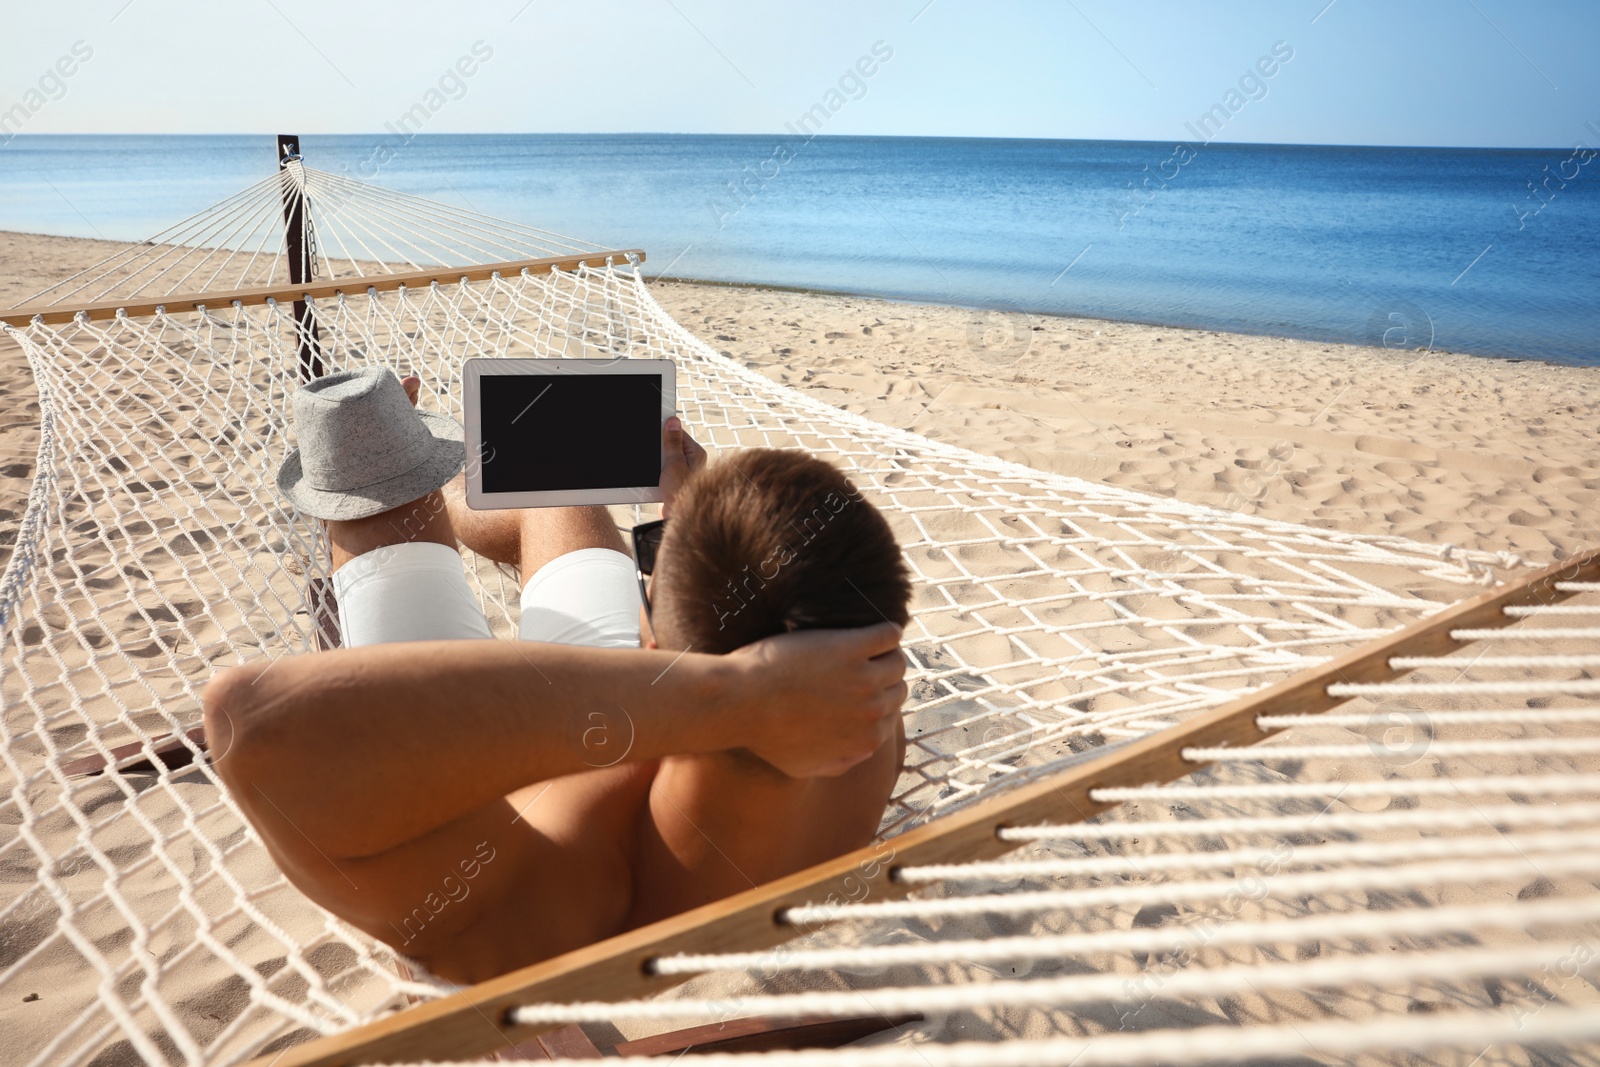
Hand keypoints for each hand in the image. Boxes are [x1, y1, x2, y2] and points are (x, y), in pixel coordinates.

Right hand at [660, 416, 707, 518]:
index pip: (678, 433)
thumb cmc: (681, 493)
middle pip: (670, 446)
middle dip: (660, 451)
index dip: (665, 431)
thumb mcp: (674, 463)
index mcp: (695, 453)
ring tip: (659, 474)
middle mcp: (691, 461)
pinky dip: (657, 474)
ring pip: (664, 459)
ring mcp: (682, 471)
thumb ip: (672, 442)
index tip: (655, 429)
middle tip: (658, 460)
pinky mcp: (674, 481)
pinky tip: (656, 480)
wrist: (677, 518)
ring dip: (657, 464)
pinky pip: (662, 471)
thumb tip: (673, 422)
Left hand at [729, 622, 907, 777]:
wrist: (740, 702)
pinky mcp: (852, 648)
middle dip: (885, 678)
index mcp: (866, 740)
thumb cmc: (764, 734)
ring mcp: (865, 678)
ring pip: (897, 661)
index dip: (878, 701)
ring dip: (888, 653)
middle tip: (866, 664)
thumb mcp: (802, 766)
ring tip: (869, 645)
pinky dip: (887, 630)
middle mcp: (872, 712)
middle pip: (897, 688)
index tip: (864, 688)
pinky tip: (875, 628)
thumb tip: (864, 752)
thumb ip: (839, 764)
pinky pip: (888, 635)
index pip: (890, 716)